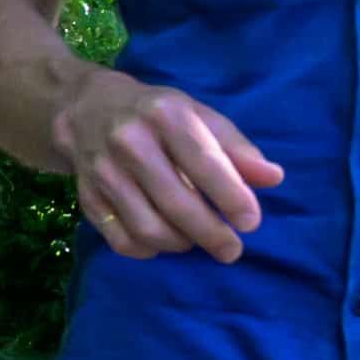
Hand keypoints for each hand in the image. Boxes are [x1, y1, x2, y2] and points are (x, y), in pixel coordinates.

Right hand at [58, 67, 284, 262]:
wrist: (85, 108)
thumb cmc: (155, 114)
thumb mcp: (198, 115)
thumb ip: (236, 148)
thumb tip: (273, 178)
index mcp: (165, 115)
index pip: (204, 163)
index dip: (232, 198)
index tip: (251, 223)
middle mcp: (130, 142)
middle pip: (176, 204)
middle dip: (211, 234)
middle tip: (232, 250)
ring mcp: (103, 172)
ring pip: (148, 228)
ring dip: (181, 244)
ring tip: (196, 239)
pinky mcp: (87, 197)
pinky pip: (122, 240)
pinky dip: (148, 250)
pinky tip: (164, 241)